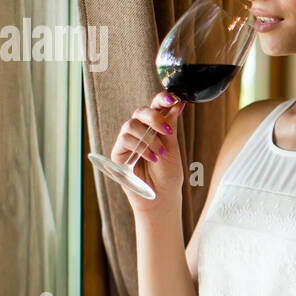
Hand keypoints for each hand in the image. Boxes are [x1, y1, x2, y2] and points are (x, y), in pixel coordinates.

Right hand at [107, 90, 185, 212]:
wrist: (162, 196)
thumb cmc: (168, 174)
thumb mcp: (172, 147)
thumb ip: (170, 125)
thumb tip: (176, 104)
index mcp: (155, 127)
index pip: (156, 106)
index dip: (162, 99)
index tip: (174, 100)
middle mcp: (140, 131)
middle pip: (141, 111)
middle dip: (155, 117)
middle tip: (167, 131)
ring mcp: (128, 140)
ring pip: (132, 124)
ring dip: (149, 138)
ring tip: (160, 154)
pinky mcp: (119, 152)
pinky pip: (125, 139)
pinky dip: (141, 147)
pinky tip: (152, 159)